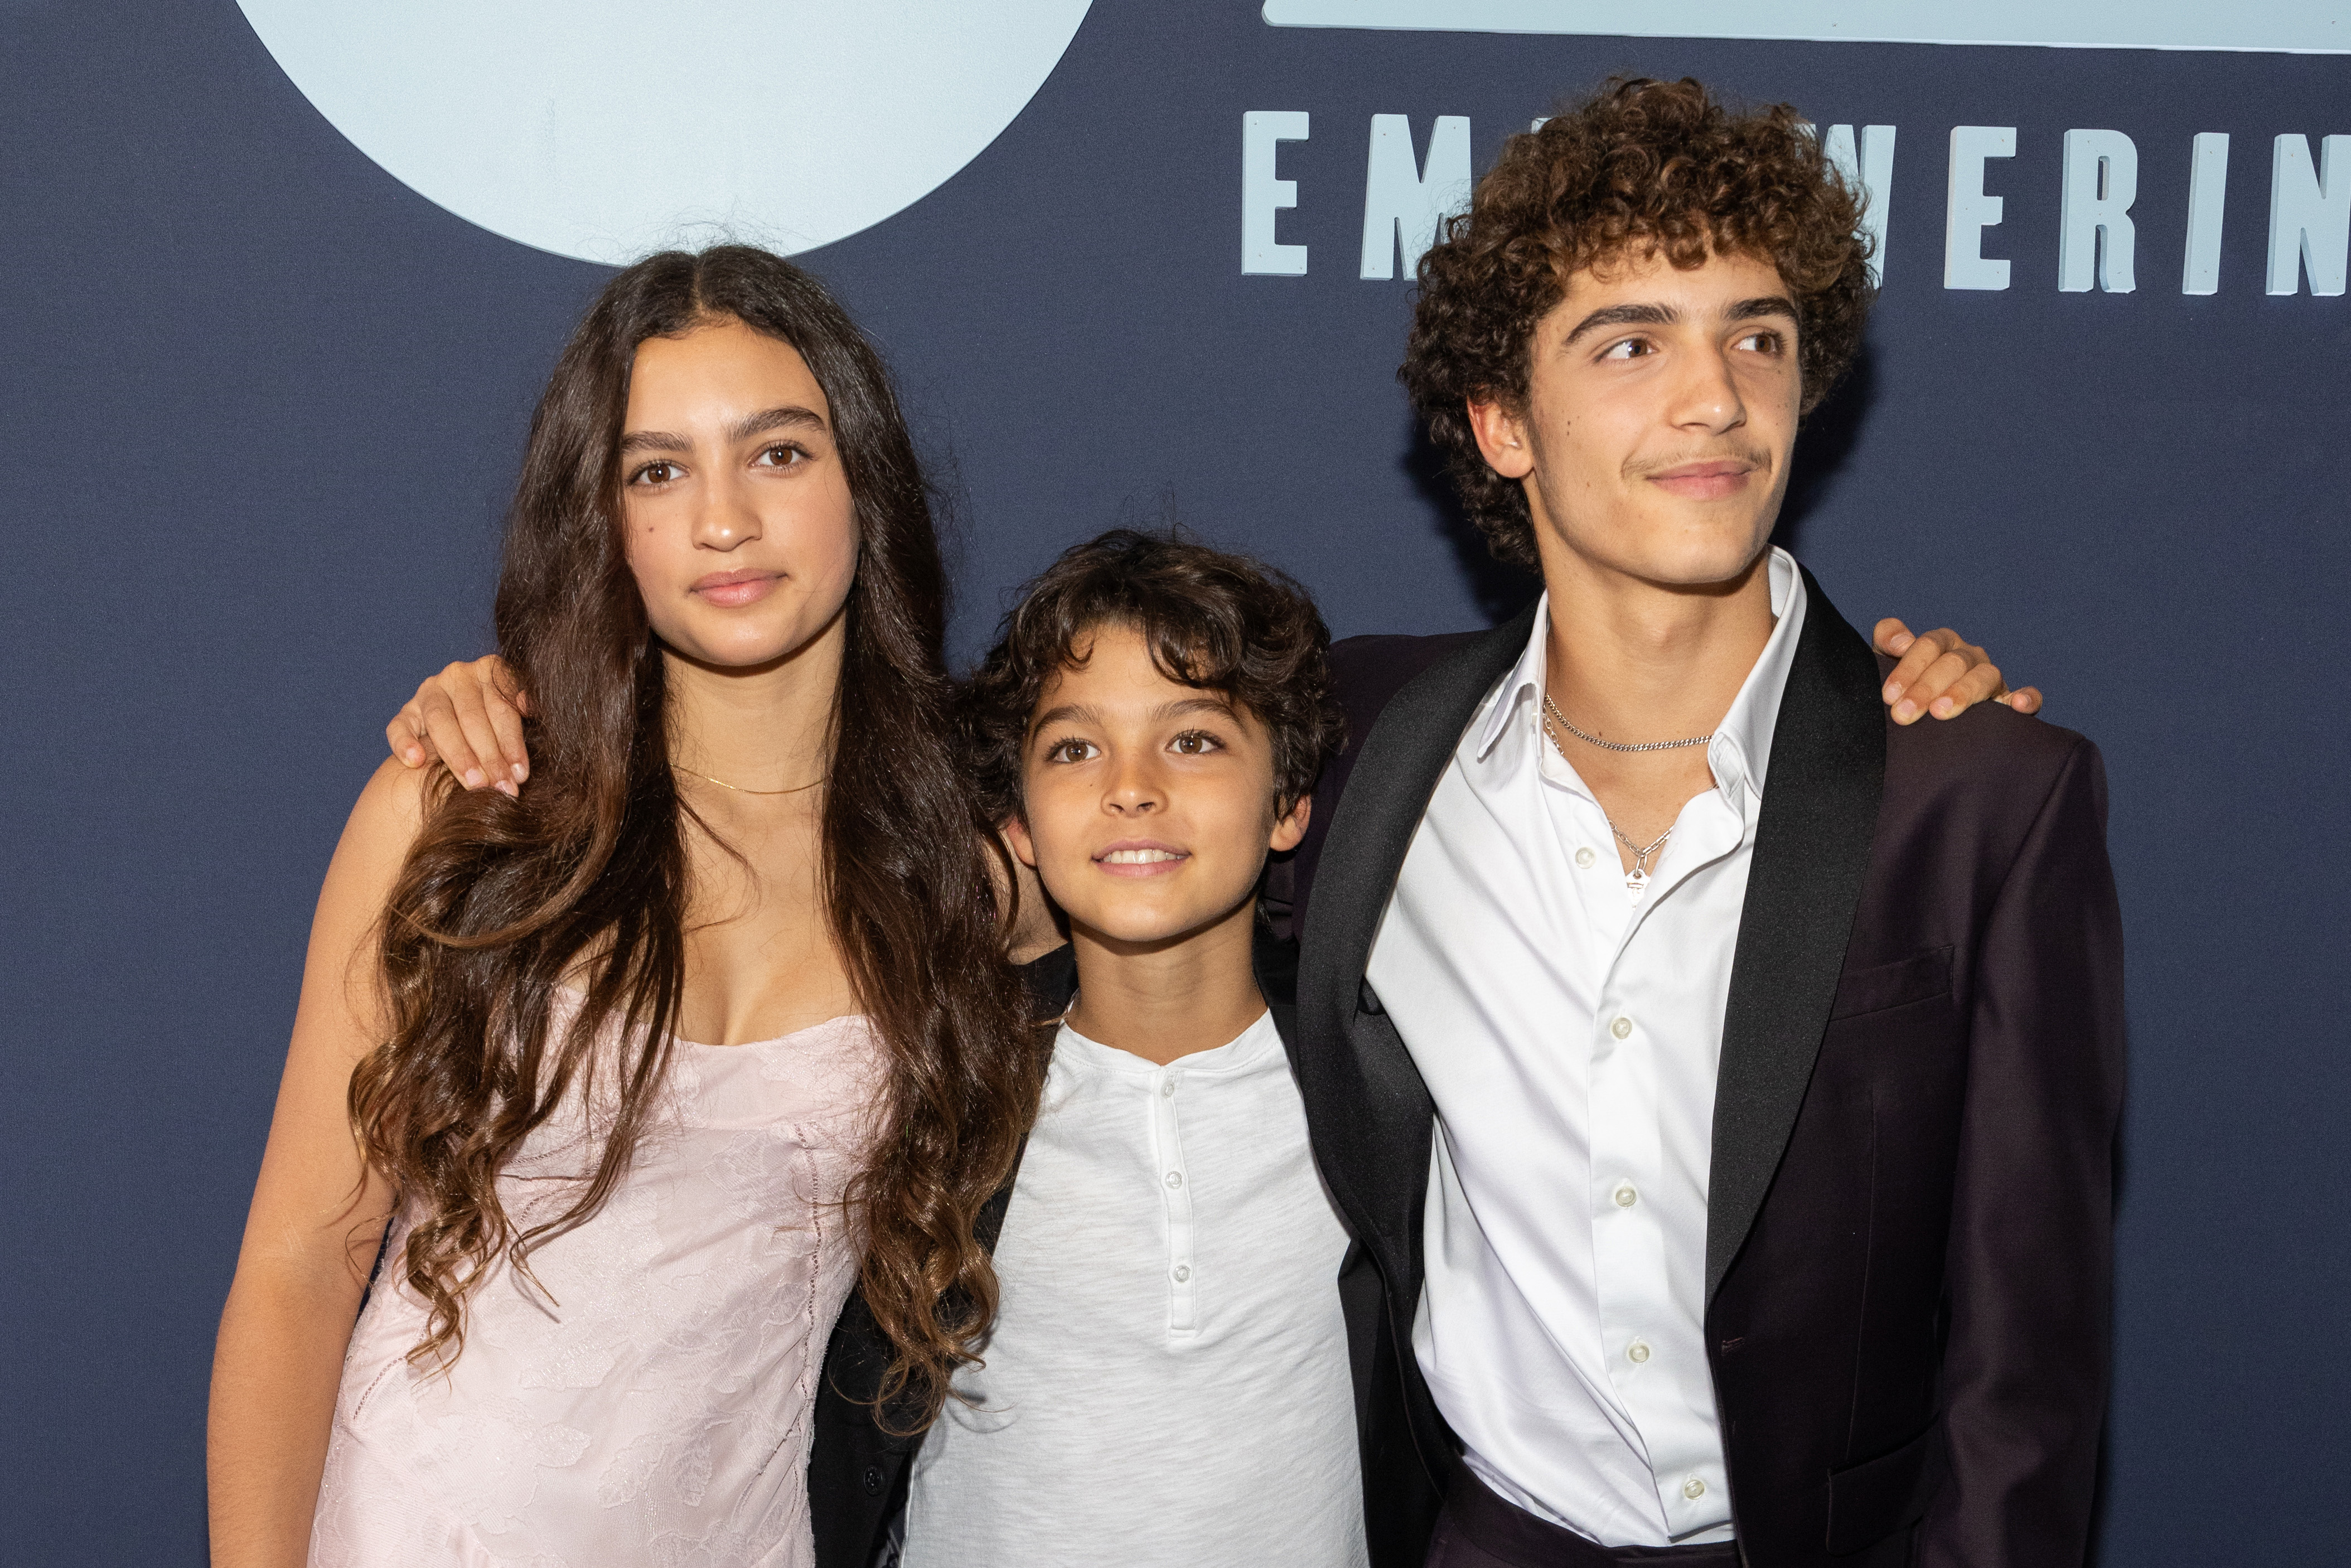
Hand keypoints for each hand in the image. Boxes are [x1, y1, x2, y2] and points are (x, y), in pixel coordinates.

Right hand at [385, 657, 531, 792]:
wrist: (471, 732)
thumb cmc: (503, 727)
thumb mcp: (520, 716)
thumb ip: (525, 710)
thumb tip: (532, 705)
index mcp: (491, 671)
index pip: (501, 707)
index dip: (512, 742)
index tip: (521, 774)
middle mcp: (459, 676)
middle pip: (473, 716)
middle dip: (489, 756)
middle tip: (501, 788)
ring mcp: (429, 692)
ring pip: (440, 721)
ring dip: (457, 755)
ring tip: (473, 783)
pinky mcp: (406, 712)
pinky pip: (400, 726)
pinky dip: (405, 743)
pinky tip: (415, 762)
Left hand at [1872, 620, 2043, 724]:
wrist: (1917, 719)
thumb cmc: (1900, 689)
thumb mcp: (1885, 663)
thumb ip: (1887, 641)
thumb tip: (1900, 640)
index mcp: (1942, 644)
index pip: (1929, 645)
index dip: (1908, 668)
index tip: (1889, 696)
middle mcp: (1969, 657)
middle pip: (1954, 662)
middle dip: (1926, 688)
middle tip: (1903, 714)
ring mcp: (1991, 678)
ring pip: (1985, 676)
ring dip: (1963, 693)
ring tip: (1940, 712)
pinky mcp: (2008, 702)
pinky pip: (2027, 697)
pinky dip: (2027, 698)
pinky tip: (2017, 706)